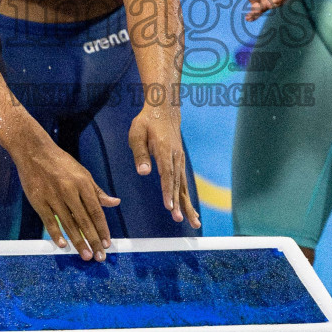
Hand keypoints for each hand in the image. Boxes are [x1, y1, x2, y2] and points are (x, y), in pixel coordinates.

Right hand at [11, 132, 118, 259]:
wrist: (34, 151)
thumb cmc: (61, 162)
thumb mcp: (82, 173)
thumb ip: (97, 191)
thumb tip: (115, 202)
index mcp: (83, 183)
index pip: (96, 211)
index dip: (102, 229)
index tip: (107, 243)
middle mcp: (69, 191)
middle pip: (84, 220)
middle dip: (93, 240)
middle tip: (100, 257)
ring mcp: (53, 196)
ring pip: (68, 223)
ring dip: (78, 241)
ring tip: (86, 255)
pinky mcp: (39, 201)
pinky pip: (49, 221)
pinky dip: (56, 234)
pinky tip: (63, 245)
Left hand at [128, 109, 201, 229]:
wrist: (164, 109)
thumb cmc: (147, 122)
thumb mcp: (137, 133)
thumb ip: (140, 153)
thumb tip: (143, 172)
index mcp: (164, 149)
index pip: (167, 174)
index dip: (168, 191)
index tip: (169, 207)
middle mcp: (176, 156)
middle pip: (178, 183)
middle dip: (179, 203)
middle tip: (180, 220)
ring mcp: (180, 159)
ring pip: (183, 185)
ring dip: (187, 204)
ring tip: (193, 222)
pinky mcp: (180, 162)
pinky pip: (183, 182)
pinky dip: (187, 197)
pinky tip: (190, 211)